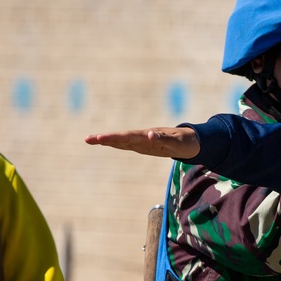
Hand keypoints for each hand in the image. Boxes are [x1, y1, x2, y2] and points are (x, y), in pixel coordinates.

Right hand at [85, 127, 200, 158]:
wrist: (192, 141)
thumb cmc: (185, 142)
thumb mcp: (177, 143)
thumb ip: (164, 139)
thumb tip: (149, 135)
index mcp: (149, 136)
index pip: (128, 137)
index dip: (114, 138)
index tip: (100, 138)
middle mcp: (143, 137)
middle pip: (121, 138)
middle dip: (105, 139)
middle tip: (88, 139)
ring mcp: (143, 141)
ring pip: (122, 140)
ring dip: (107, 140)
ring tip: (90, 139)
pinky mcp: (145, 145)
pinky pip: (128, 144)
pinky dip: (116, 143)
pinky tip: (105, 142)